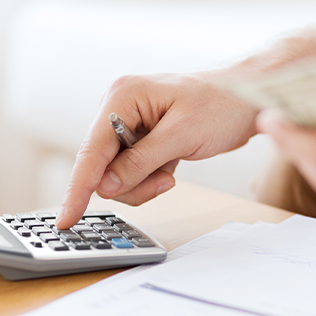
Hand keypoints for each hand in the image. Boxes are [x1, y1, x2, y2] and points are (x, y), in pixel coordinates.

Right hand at [57, 72, 257, 228]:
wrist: (249, 98)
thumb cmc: (222, 104)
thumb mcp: (182, 135)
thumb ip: (141, 161)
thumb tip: (106, 186)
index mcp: (121, 97)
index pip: (90, 150)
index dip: (78, 188)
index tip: (66, 218)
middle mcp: (118, 108)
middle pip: (101, 166)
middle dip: (131, 183)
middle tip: (165, 180)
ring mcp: (128, 124)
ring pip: (116, 174)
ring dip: (143, 182)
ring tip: (172, 172)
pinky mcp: (140, 139)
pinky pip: (131, 171)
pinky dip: (149, 178)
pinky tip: (171, 166)